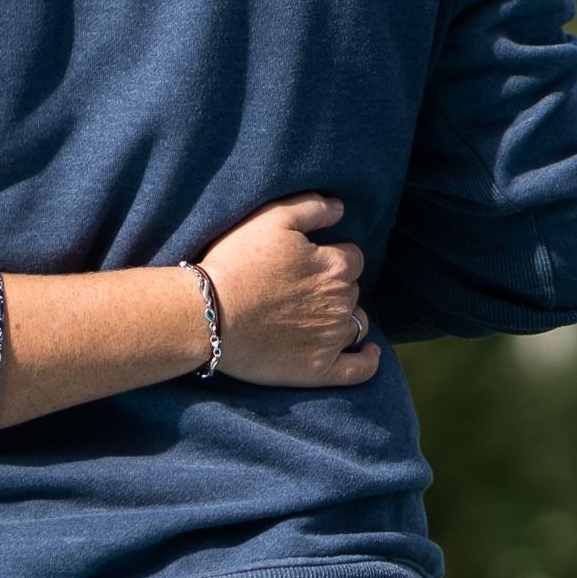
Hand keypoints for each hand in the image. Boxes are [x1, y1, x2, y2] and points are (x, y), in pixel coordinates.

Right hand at [197, 195, 377, 387]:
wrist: (208, 315)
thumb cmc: (235, 263)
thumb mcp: (271, 218)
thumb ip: (312, 207)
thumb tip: (341, 208)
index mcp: (335, 266)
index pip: (352, 258)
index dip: (332, 257)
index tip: (308, 263)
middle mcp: (341, 301)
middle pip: (352, 290)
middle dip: (334, 287)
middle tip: (300, 289)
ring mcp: (332, 338)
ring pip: (356, 322)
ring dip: (345, 316)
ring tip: (318, 317)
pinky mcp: (319, 369)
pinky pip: (359, 369)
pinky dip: (367, 360)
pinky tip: (368, 353)